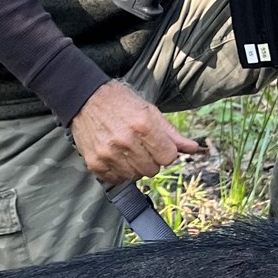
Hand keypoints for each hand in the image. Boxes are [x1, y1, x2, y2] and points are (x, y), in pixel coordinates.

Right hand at [70, 80, 202, 182]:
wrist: (84, 98)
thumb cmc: (119, 101)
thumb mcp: (149, 110)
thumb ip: (172, 133)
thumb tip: (194, 149)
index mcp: (143, 125)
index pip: (169, 157)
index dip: (165, 151)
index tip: (157, 144)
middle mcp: (126, 141)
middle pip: (153, 169)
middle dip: (151, 160)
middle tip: (140, 146)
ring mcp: (108, 153)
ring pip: (135, 176)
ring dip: (134, 166)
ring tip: (126, 150)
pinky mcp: (95, 162)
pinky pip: (116, 179)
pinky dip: (118, 171)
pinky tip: (115, 156)